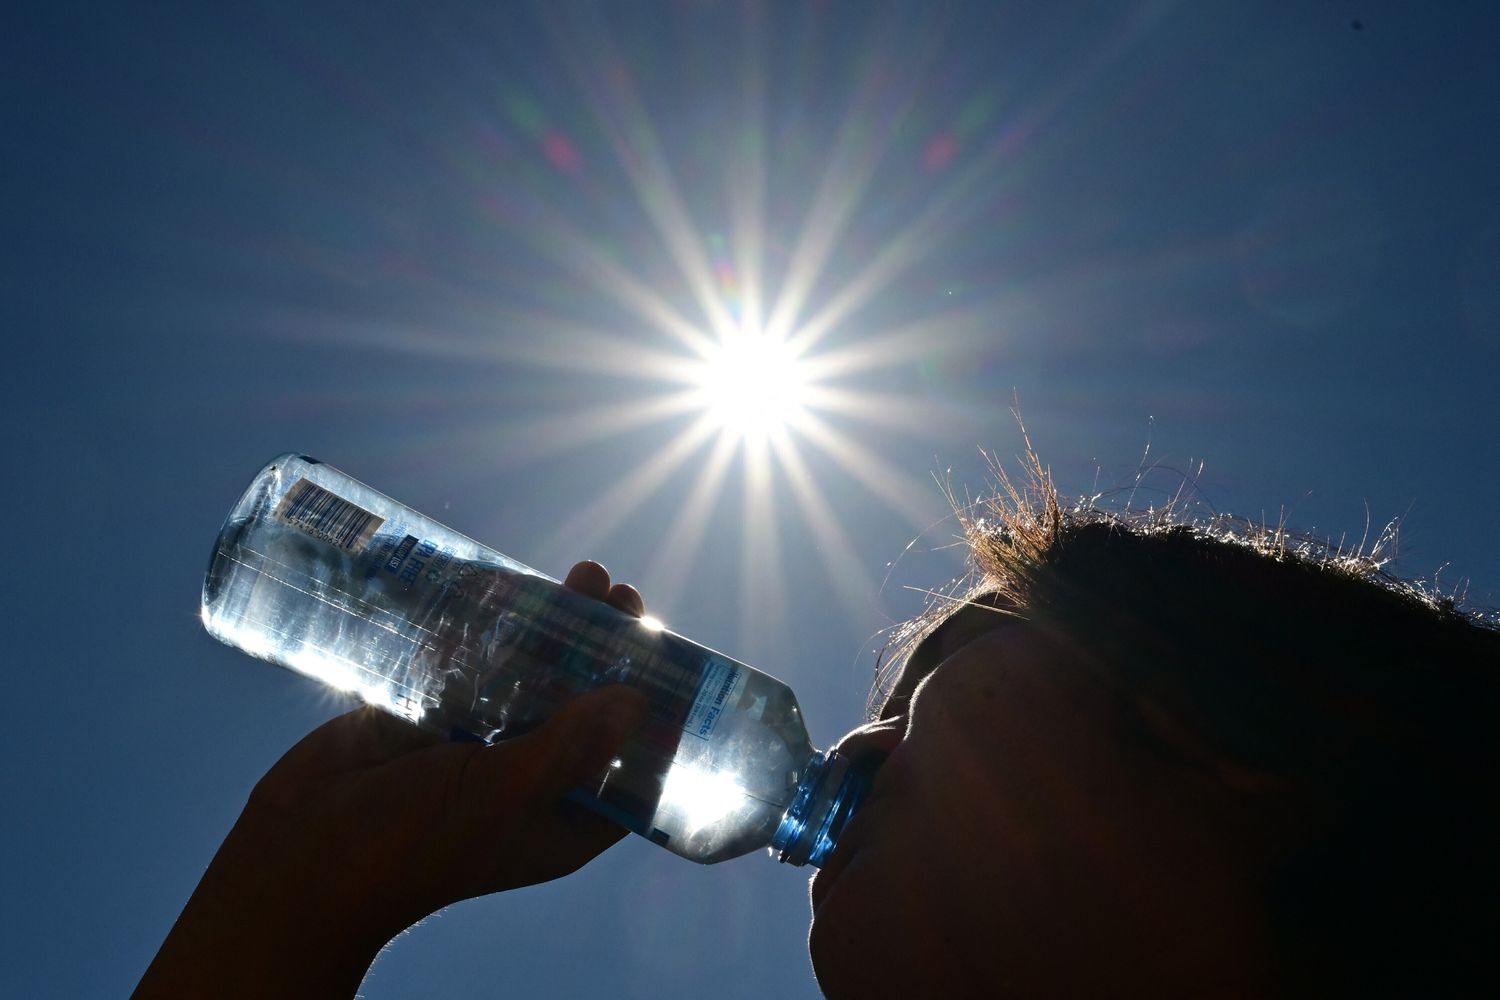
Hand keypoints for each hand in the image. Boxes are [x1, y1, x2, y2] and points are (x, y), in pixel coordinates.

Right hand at [136, 561, 649, 998]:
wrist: (298, 855)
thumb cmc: (408, 843)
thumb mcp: (502, 795)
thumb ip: (567, 748)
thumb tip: (637, 702)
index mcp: (563, 818)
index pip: (632, 762)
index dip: (655, 709)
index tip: (668, 650)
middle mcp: (530, 780)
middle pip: (586, 703)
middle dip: (606, 648)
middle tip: (617, 592)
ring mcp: (480, 746)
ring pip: (535, 676)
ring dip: (559, 627)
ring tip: (582, 574)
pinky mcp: (433, 717)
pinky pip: (479, 665)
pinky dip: (498, 630)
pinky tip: (513, 585)